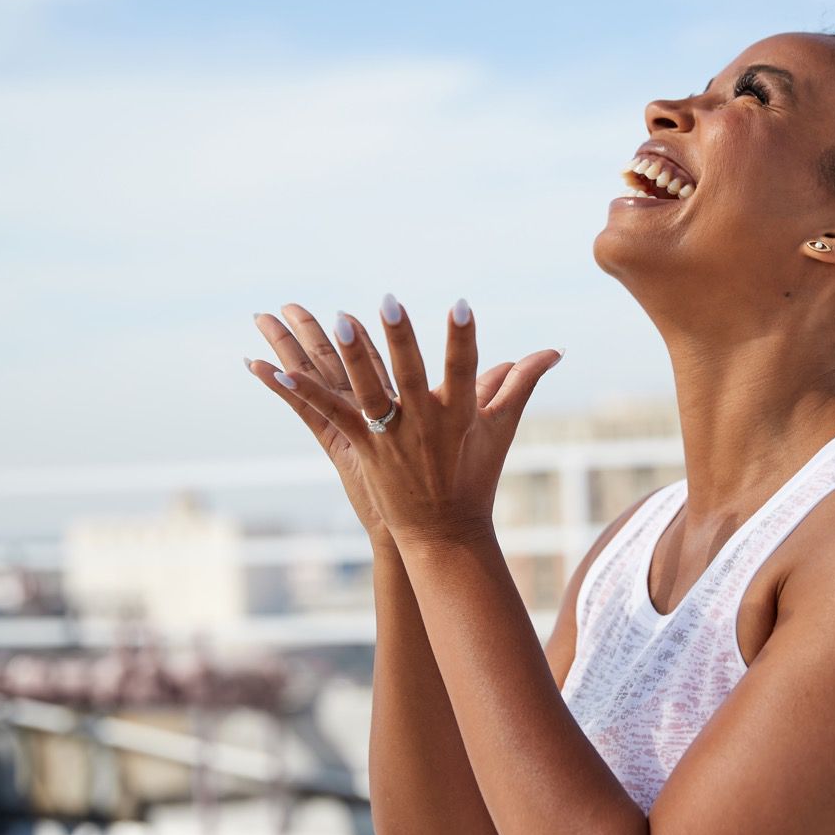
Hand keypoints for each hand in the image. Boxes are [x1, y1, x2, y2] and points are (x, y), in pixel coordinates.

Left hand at [265, 295, 561, 548]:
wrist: (445, 532)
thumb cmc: (476, 475)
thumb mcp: (500, 427)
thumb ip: (522, 382)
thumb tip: (554, 350)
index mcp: (460, 415)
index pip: (465, 369)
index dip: (463, 339)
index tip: (462, 306)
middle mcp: (425, 424)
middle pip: (411, 375)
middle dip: (401, 339)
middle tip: (389, 301)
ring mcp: (393, 438)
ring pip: (371, 392)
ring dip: (355, 358)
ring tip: (340, 322)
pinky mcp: (366, 449)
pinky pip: (333, 416)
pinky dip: (306, 394)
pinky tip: (280, 371)